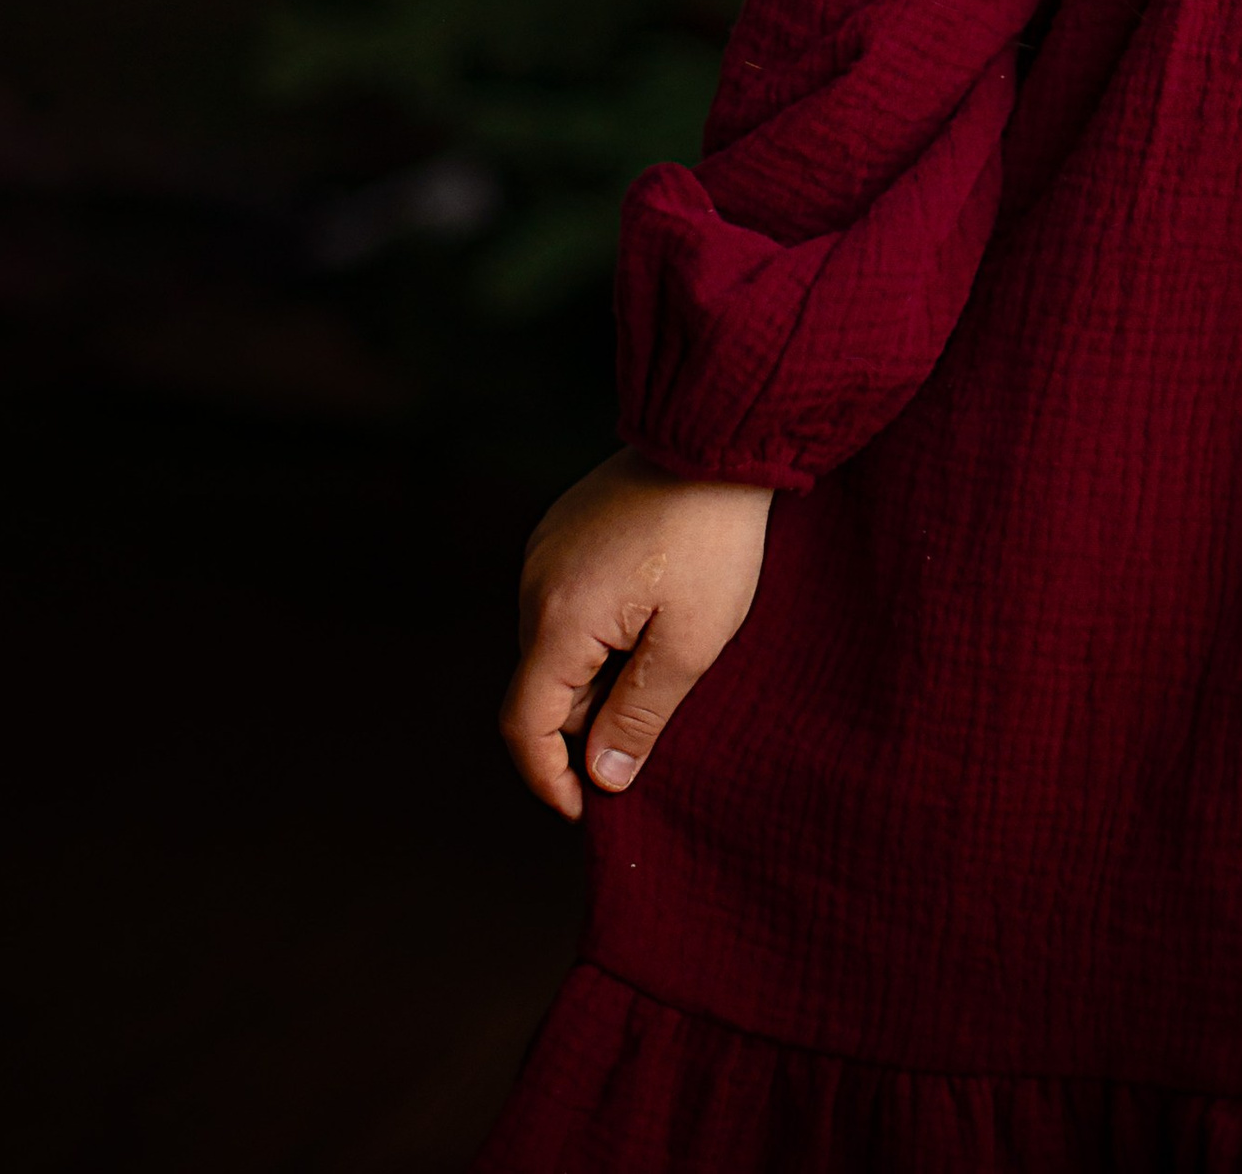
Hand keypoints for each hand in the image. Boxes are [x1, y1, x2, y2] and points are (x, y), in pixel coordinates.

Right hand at [499, 449, 773, 819]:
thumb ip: (640, 714)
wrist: (717, 433)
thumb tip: (602, 777)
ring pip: (555, 646)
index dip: (548, 779)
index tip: (586, 808)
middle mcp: (534, 583)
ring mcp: (546, 550)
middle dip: (585, 724)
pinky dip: (597, 632)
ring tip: (661, 663)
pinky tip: (650, 617)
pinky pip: (566, 603)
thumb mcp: (693, 640)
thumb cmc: (714, 539)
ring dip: (595, 674)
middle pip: (542, 687)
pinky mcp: (564, 528)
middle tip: (649, 732)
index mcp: (559, 619)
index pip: (524, 725)